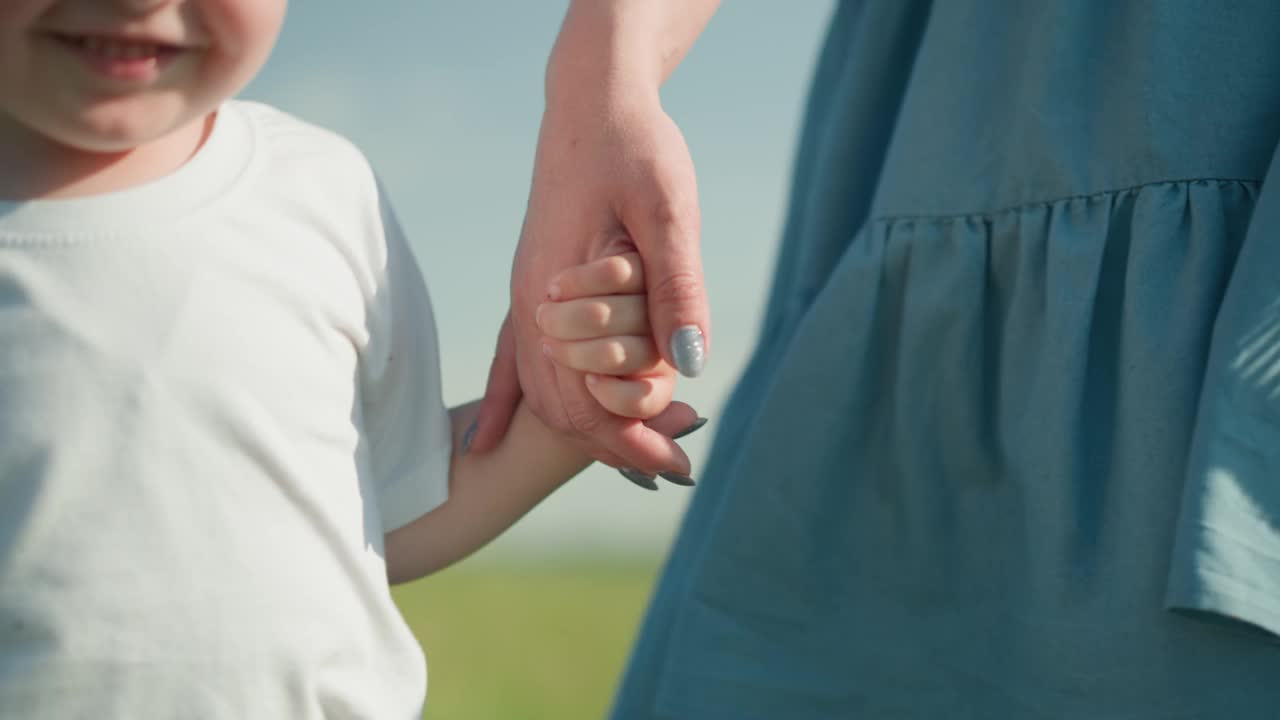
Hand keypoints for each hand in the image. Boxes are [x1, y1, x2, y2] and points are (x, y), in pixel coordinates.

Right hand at [468, 91, 709, 476]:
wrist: (589, 100)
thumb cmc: (634, 147)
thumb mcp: (669, 209)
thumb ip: (678, 286)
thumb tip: (691, 365)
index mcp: (562, 290)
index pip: (589, 397)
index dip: (633, 439)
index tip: (678, 466)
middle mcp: (532, 302)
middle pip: (561, 407)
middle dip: (615, 445)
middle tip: (673, 469)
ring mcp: (525, 295)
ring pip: (539, 390)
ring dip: (584, 429)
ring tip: (637, 457)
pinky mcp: (530, 282)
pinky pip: (509, 357)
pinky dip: (505, 402)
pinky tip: (488, 442)